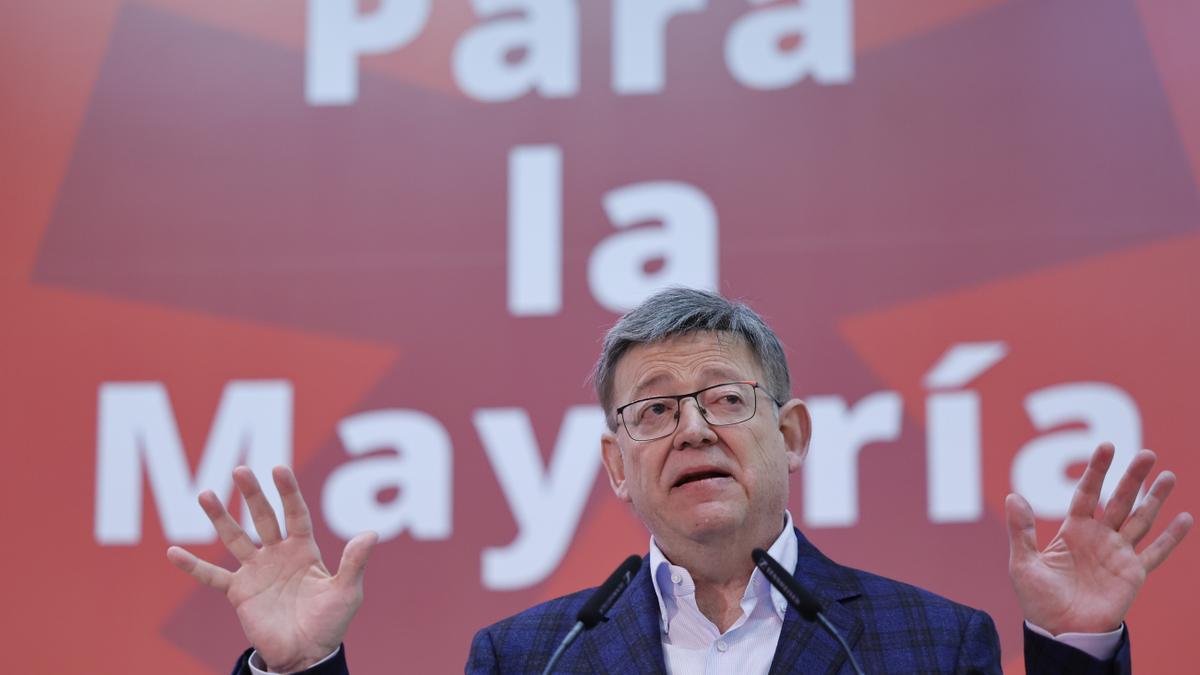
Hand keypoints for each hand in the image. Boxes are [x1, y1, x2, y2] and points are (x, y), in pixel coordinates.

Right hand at [167, 466, 377, 672]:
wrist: (306, 654)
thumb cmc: (330, 623)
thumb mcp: (346, 592)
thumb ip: (354, 563)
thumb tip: (371, 534)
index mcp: (305, 550)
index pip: (296, 513)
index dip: (288, 491)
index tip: (278, 468)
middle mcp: (278, 554)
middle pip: (263, 517)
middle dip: (252, 494)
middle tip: (240, 470)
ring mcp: (256, 571)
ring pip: (235, 538)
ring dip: (220, 517)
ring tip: (205, 494)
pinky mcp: (239, 592)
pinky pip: (212, 576)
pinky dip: (193, 566)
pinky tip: (172, 552)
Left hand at [1005, 442, 1191, 634]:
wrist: (1060, 632)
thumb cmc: (1038, 600)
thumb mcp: (1023, 564)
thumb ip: (1022, 530)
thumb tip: (1013, 495)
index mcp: (1073, 531)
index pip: (1087, 493)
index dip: (1097, 471)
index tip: (1106, 446)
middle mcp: (1098, 537)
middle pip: (1119, 500)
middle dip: (1132, 478)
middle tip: (1147, 453)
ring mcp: (1118, 554)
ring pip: (1141, 520)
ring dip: (1155, 499)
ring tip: (1168, 475)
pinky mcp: (1133, 574)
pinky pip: (1156, 552)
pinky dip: (1171, 536)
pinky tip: (1185, 518)